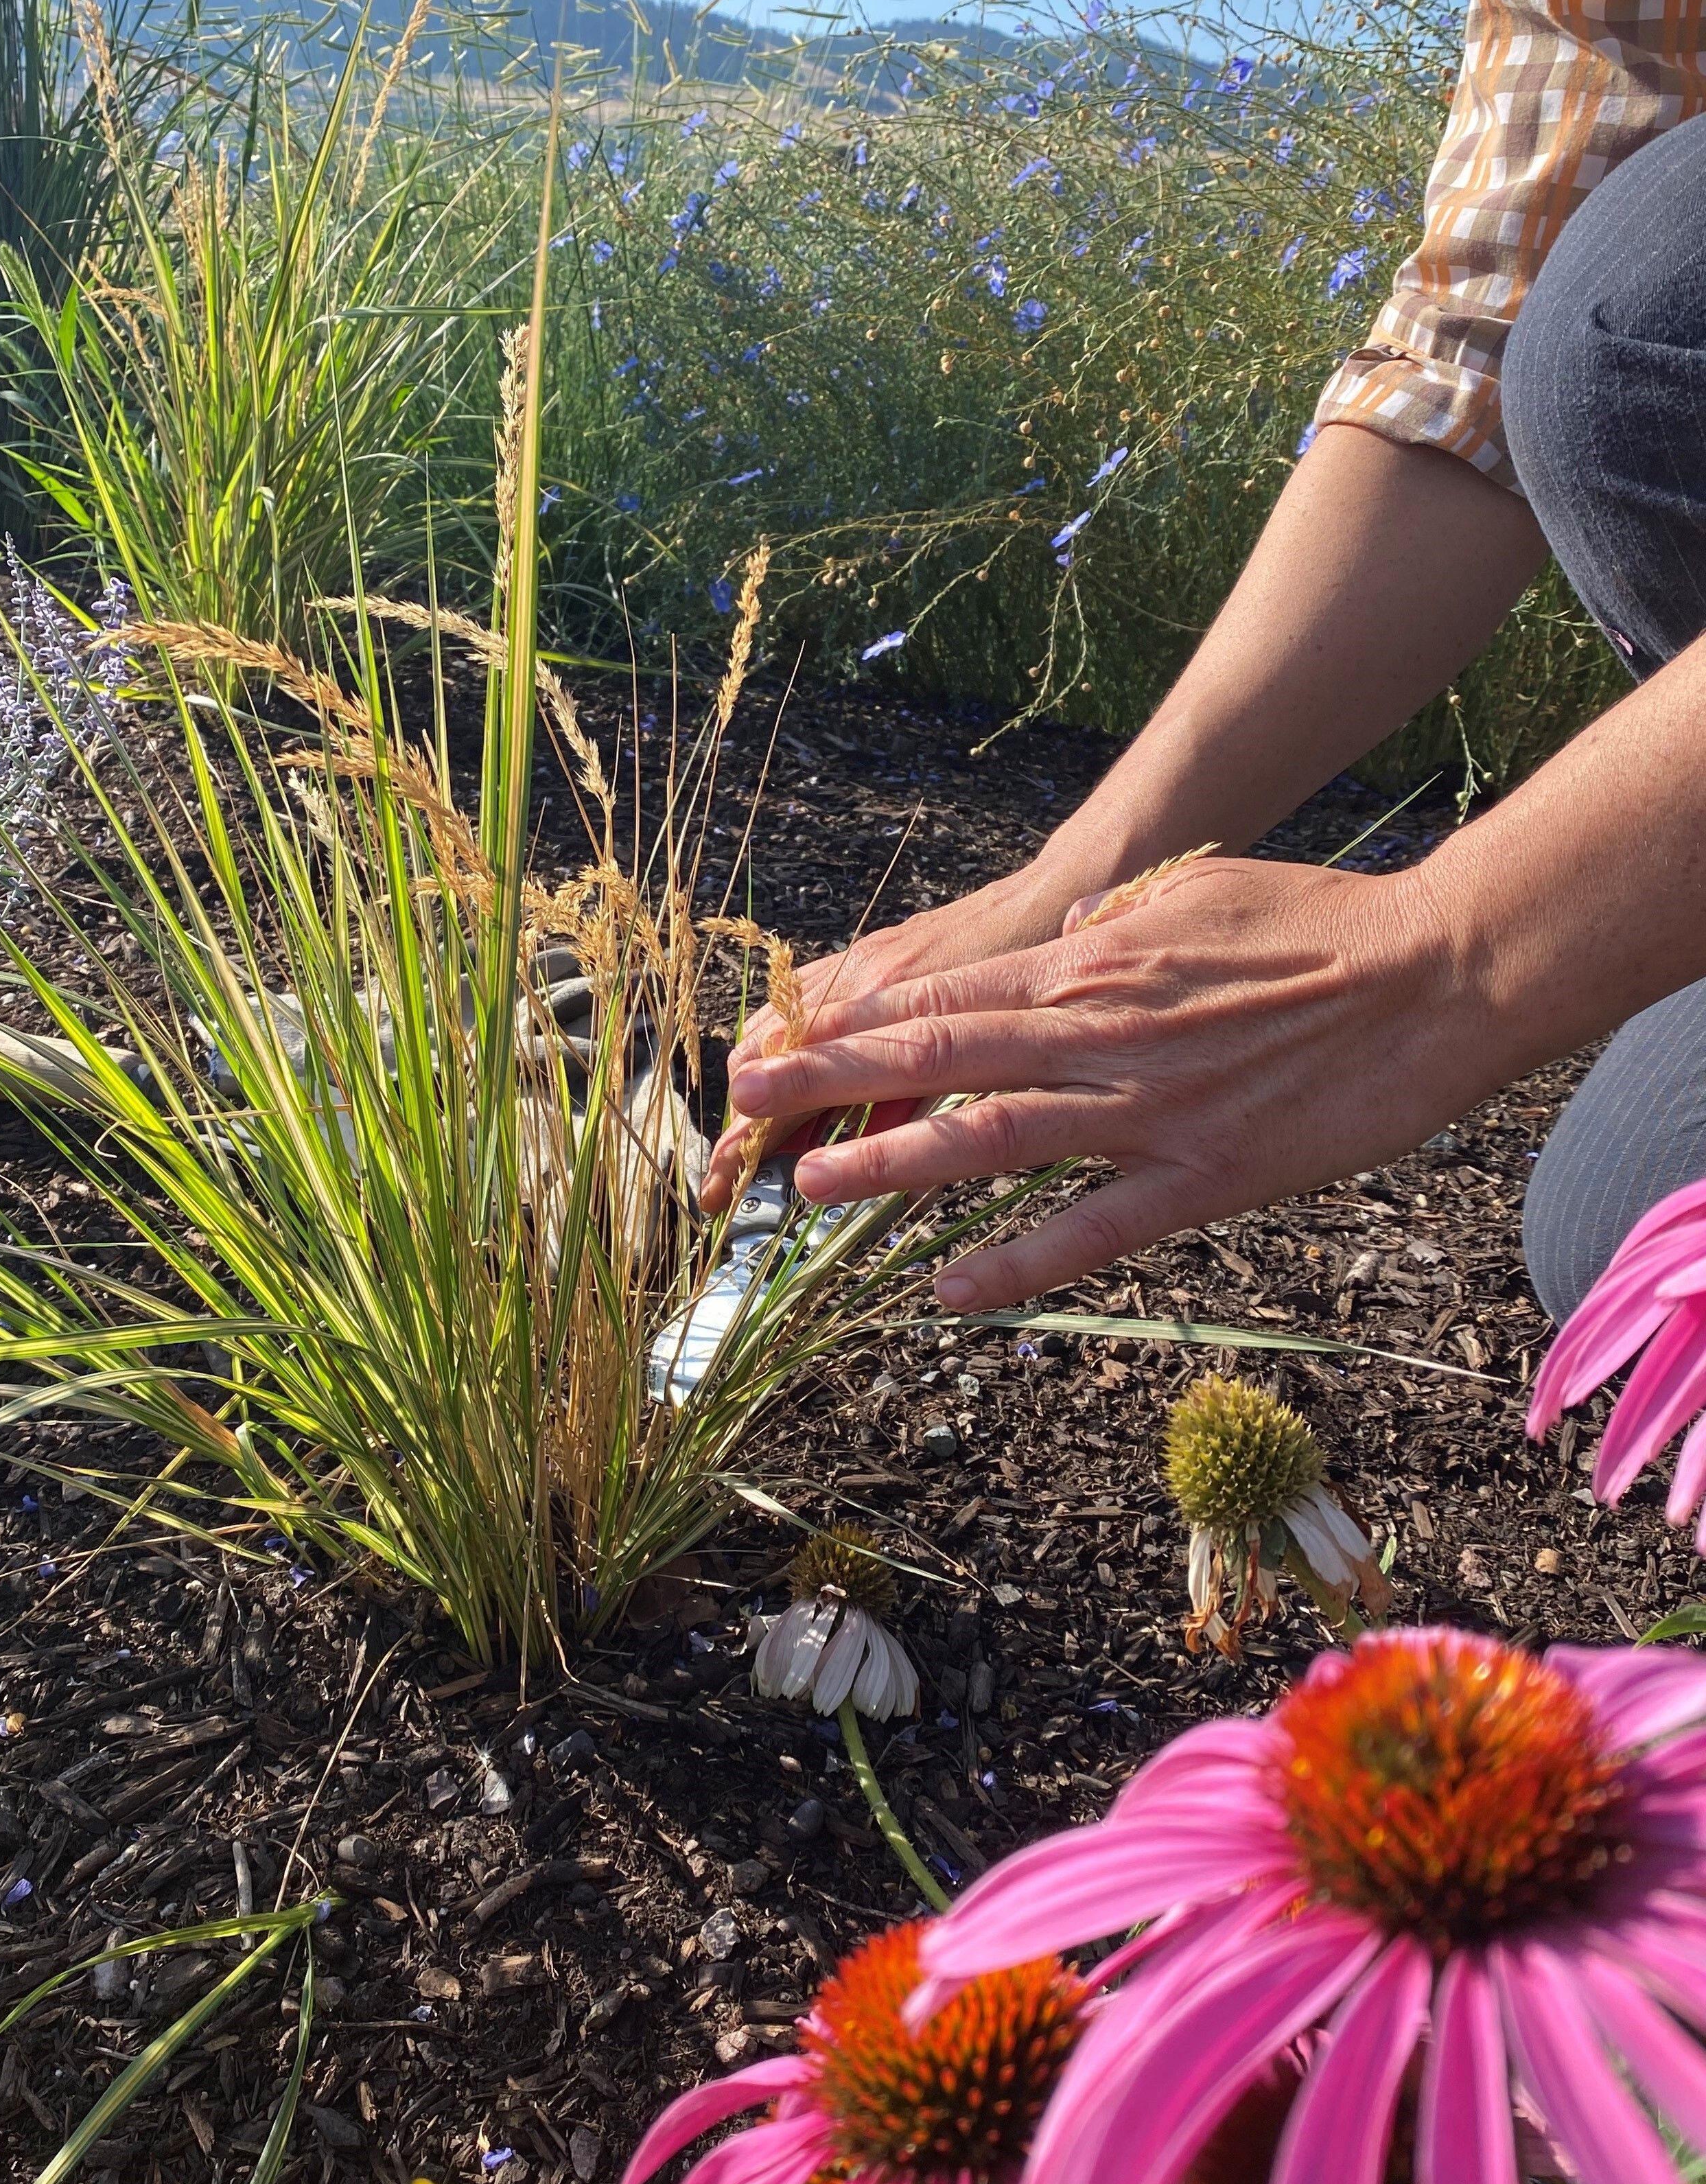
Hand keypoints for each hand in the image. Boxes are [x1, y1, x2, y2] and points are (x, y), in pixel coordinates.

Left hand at [715, 855, 1483, 1309]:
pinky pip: (1091, 1231)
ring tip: (809, 1187)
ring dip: (892, 1166)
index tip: (788, 1035)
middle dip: (833, 1080)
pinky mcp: (1204, 1176)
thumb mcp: (1192, 894)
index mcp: (1095, 965)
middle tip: (748, 1098)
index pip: (950, 994)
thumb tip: (1051, 944)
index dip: (859, 1022)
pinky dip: (1016, 1262)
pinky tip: (950, 1289)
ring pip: (993, 1141)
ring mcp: (1150, 1111)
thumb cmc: (1318, 924)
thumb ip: (1108, 927)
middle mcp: (1103, 1035)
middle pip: (941, 1058)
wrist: (1435, 973)